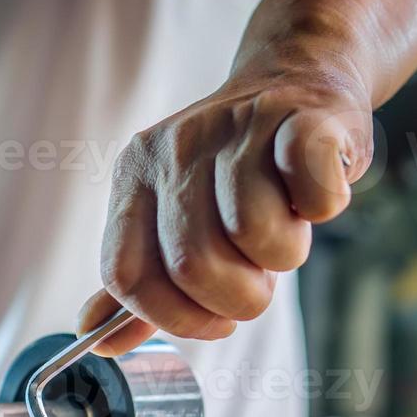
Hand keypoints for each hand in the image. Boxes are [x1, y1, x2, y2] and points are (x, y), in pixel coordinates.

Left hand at [79, 58, 373, 354]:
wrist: (299, 80)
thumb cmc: (237, 173)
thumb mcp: (173, 220)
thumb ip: (139, 278)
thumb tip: (93, 336)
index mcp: (134, 176)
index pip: (126, 274)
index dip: (173, 317)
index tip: (213, 323)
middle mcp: (175, 149)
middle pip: (191, 266)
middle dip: (237, 299)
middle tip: (258, 280)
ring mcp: (237, 127)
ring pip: (253, 234)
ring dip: (283, 255)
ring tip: (286, 226)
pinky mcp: (303, 118)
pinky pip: (313, 196)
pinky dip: (322, 210)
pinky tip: (313, 195)